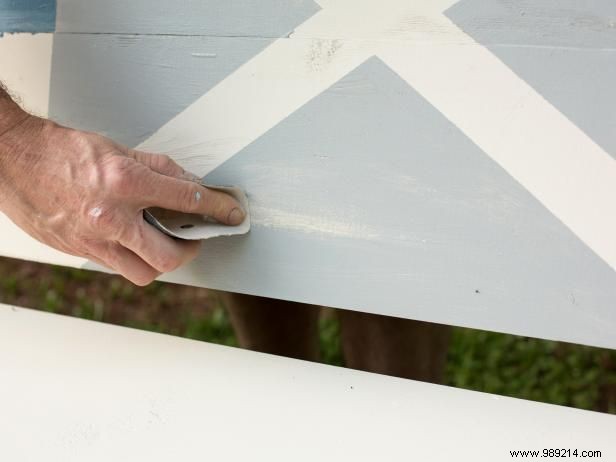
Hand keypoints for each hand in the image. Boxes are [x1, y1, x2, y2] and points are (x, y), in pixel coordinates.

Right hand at [0, 115, 244, 284]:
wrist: (11, 159)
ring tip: (165, 242)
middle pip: (169, 256)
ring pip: (144, 272)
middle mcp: (111, 218)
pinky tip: (134, 240)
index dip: (218, 208)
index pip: (188, 200)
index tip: (231, 213)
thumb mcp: (117, 149)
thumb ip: (158, 168)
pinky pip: (118, 266)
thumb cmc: (60, 150)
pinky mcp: (78, 251)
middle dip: (192, 249)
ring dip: (162, 260)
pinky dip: (133, 257)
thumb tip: (189, 183)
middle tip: (195, 236)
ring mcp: (93, 241)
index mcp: (125, 183)